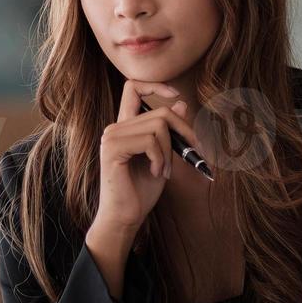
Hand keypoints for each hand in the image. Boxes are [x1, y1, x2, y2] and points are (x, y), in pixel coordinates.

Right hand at [91, 80, 204, 234]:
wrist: (125, 217)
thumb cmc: (141, 191)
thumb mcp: (163, 156)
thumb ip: (169, 131)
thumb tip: (181, 103)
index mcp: (124, 127)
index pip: (132, 87)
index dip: (155, 85)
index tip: (174, 94)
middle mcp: (115, 128)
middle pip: (160, 112)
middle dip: (182, 132)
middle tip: (189, 153)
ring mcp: (111, 137)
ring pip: (157, 126)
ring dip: (170, 151)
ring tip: (164, 170)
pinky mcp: (112, 150)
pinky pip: (150, 141)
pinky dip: (160, 158)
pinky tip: (156, 173)